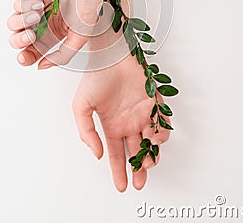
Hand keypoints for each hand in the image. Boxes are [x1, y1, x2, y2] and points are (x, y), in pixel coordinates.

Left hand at [6, 0, 107, 67]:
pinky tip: (40, 3)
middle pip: (18, 40)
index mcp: (52, 36)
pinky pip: (17, 5)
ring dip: (22, 23)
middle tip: (31, 36)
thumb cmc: (90, 2)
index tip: (26, 58)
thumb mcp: (80, 36)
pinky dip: (25, 6)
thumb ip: (63, 55)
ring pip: (14, 24)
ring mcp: (34, 8)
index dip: (25, 58)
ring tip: (38, 15)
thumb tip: (42, 66)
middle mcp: (41, 23)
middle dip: (20, 41)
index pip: (32, 52)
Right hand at [72, 26, 170, 191]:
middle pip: (136, 152)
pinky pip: (162, 123)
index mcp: (111, 124)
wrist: (110, 55)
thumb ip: (87, 132)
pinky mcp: (154, 102)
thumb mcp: (81, 107)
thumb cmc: (95, 77)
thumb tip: (98, 155)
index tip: (122, 187)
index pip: (117, 154)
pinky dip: (161, 133)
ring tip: (147, 159)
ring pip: (151, 141)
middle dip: (138, 170)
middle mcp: (128, 122)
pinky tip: (155, 138)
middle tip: (140, 182)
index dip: (119, 171)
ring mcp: (142, 113)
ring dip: (150, 154)